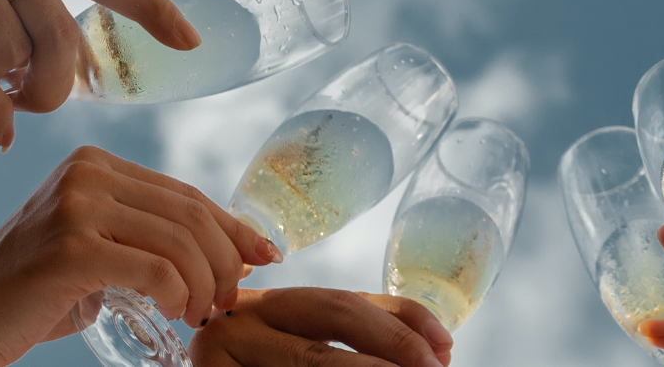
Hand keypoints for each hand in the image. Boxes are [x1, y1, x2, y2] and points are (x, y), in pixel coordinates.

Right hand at [0, 147, 279, 366]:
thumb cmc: (33, 293)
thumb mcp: (98, 250)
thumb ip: (149, 239)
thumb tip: (234, 253)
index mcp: (94, 165)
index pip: (184, 193)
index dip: (232, 226)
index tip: (265, 255)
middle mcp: (86, 173)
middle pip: (190, 214)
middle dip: (226, 260)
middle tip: (232, 299)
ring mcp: (76, 206)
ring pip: (180, 242)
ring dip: (206, 285)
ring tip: (203, 314)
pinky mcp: (71, 247)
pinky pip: (156, 270)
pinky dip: (179, 296)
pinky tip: (177, 313)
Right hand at [190, 288, 452, 366]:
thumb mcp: (309, 357)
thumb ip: (363, 346)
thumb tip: (441, 351)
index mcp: (265, 307)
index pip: (343, 303)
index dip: (402, 321)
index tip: (448, 348)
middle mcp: (235, 322)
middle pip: (329, 323)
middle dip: (392, 347)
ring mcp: (215, 356)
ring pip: (312, 364)